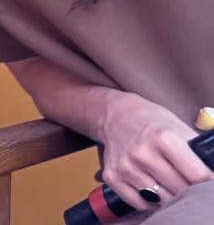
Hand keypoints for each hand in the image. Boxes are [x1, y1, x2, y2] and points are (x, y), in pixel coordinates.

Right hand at [100, 91, 213, 210]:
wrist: (116, 114)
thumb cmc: (151, 121)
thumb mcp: (177, 127)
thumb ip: (196, 151)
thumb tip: (212, 175)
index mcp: (162, 137)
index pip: (197, 176)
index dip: (208, 183)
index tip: (210, 184)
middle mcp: (142, 153)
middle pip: (180, 191)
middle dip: (189, 190)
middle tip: (188, 182)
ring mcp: (126, 167)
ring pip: (161, 201)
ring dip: (170, 197)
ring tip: (169, 183)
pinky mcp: (113, 177)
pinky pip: (140, 204)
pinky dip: (149, 201)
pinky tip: (151, 186)